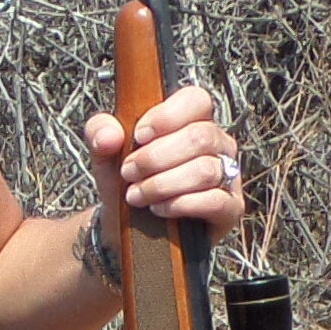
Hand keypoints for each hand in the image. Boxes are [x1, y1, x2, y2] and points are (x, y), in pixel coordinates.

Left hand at [80, 80, 245, 240]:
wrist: (127, 229)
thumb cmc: (126, 182)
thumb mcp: (105, 153)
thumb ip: (100, 132)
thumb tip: (110, 136)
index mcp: (193, 121)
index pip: (197, 100)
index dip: (167, 116)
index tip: (138, 136)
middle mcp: (217, 145)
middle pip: (199, 137)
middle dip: (155, 157)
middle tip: (128, 173)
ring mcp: (228, 176)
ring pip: (205, 170)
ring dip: (162, 184)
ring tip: (136, 195)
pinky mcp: (230, 209)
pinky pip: (214, 201)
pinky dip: (179, 204)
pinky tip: (158, 209)